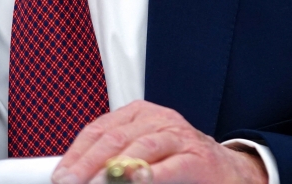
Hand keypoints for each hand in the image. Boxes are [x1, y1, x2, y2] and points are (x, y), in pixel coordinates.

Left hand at [52, 100, 266, 183]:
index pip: (99, 129)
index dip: (76, 153)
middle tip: (71, 182)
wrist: (229, 170)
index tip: (61, 174)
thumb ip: (113, 161)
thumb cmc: (179, 161)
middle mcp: (157, 119)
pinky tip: (135, 181)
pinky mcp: (197, 157)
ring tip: (96, 182)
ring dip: (115, 169)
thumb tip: (77, 174)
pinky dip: (150, 175)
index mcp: (138, 114)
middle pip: (114, 138)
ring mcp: (178, 136)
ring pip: (140, 147)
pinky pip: (171, 166)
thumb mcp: (142, 152)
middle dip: (87, 163)